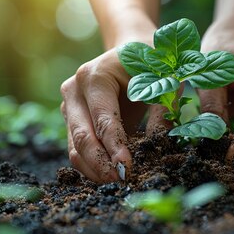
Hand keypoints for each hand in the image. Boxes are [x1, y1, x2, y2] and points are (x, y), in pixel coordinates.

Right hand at [60, 48, 170, 182]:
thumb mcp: (164, 81)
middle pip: (82, 137)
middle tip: (121, 182)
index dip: (115, 147)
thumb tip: (158, 146)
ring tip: (116, 183)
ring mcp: (68, 106)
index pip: (103, 120)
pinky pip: (76, 149)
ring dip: (94, 170)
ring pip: (74, 148)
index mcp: (94, 77)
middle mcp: (74, 90)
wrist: (130, 49)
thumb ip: (163, 111)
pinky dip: (91, 166)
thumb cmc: (150, 64)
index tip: (128, 169)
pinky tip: (108, 175)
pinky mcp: (70, 119)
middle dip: (101, 164)